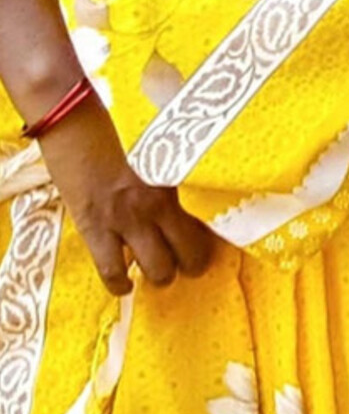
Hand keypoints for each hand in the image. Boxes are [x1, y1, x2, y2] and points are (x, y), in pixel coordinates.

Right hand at [40, 96, 216, 295]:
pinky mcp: (96, 230)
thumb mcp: (154, 159)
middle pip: (189, 254)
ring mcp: (128, 221)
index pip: (204, 223)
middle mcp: (157, 205)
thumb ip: (167, 183)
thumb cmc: (115, 137)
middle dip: (190, 266)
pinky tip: (124, 285)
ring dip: (159, 276)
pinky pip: (113, 271)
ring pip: (158, 270)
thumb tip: (179, 206)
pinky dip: (120, 285)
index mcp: (174, 183)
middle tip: (184, 266)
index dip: (207, 242)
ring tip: (155, 274)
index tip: (206, 247)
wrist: (76, 129)